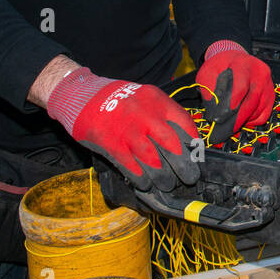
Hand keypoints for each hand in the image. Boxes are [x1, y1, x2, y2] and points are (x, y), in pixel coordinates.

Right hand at [45, 68, 199, 191]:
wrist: (82, 95)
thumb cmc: (118, 100)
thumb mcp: (145, 98)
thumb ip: (162, 115)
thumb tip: (183, 141)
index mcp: (157, 100)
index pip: (184, 122)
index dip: (193, 142)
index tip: (197, 156)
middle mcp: (145, 114)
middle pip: (171, 144)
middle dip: (183, 164)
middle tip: (189, 178)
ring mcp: (128, 128)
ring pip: (152, 158)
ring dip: (162, 175)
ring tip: (167, 184)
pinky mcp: (111, 142)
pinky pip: (130, 164)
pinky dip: (140, 176)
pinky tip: (145, 183)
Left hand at [196, 40, 274, 133]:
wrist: (234, 58)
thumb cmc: (220, 66)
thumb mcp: (208, 74)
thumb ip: (210, 91)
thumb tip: (214, 114)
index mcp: (244, 64)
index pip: (240, 88)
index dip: (229, 106)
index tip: (218, 119)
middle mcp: (260, 73)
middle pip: (252, 100)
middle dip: (238, 119)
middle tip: (225, 130)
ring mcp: (268, 84)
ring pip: (260, 109)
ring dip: (245, 120)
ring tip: (230, 125)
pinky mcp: (271, 94)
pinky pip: (265, 113)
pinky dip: (254, 121)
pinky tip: (242, 121)